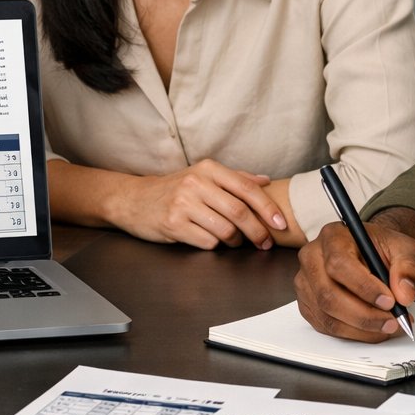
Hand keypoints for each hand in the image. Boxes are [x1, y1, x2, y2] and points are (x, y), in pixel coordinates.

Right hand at [114, 159, 285, 249]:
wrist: (133, 200)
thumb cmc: (173, 189)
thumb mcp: (201, 175)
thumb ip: (234, 178)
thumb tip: (266, 180)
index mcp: (207, 169)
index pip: (247, 189)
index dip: (268, 208)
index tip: (281, 224)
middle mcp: (196, 183)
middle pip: (239, 212)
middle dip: (258, 232)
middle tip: (265, 243)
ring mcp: (183, 204)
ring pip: (225, 230)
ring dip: (236, 242)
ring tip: (235, 242)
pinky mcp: (173, 224)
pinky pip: (207, 241)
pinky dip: (214, 245)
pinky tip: (210, 240)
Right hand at [295, 221, 414, 340]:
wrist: (372, 254)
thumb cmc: (382, 249)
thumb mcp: (404, 248)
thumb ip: (408, 267)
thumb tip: (404, 294)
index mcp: (333, 236)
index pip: (339, 264)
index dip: (364, 287)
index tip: (389, 301)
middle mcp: (312, 258)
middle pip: (328, 294)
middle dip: (364, 315)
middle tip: (392, 322)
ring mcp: (306, 283)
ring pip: (327, 315)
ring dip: (361, 328)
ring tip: (388, 326)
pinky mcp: (307, 304)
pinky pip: (326, 326)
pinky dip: (353, 334)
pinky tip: (373, 329)